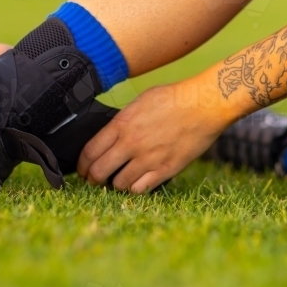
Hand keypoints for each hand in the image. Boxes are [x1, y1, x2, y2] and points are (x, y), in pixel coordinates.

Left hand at [77, 75, 241, 192]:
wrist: (204, 104)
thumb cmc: (175, 98)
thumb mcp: (140, 101)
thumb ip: (123, 120)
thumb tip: (111, 134)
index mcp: (122, 124)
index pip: (90, 152)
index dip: (82, 165)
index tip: (83, 170)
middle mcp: (131, 143)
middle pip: (99, 172)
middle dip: (93, 179)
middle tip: (95, 180)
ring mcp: (149, 158)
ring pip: (119, 184)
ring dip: (116, 185)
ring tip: (119, 181)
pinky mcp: (166, 169)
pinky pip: (141, 189)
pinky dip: (136, 188)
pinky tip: (138, 182)